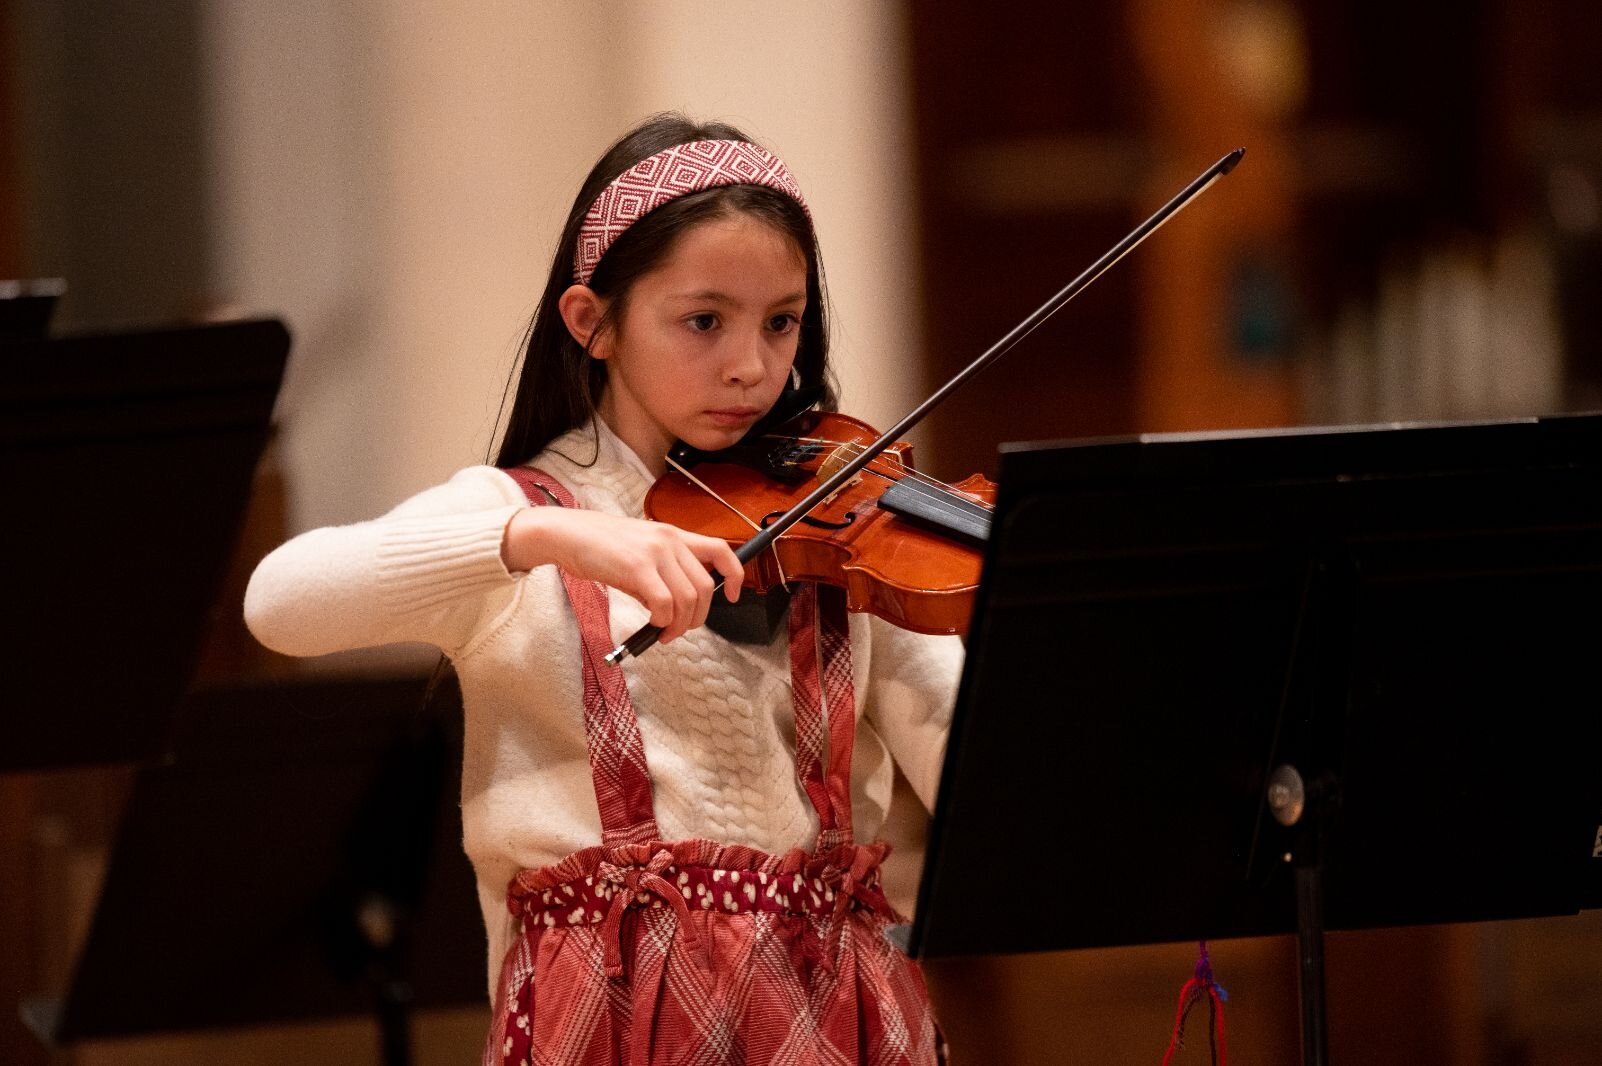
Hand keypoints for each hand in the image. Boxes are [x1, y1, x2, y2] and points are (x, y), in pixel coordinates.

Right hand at [502, 508, 742, 643]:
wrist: (566, 534)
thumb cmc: (599, 546)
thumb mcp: (640, 551)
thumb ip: (662, 571)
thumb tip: (674, 607)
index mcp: (673, 534)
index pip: (720, 549)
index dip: (734, 575)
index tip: (733, 595)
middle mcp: (670, 540)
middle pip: (705, 587)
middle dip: (698, 617)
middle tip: (679, 630)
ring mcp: (655, 552)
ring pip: (688, 599)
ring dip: (679, 625)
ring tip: (663, 632)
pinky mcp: (637, 567)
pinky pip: (664, 604)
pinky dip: (662, 621)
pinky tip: (652, 624)